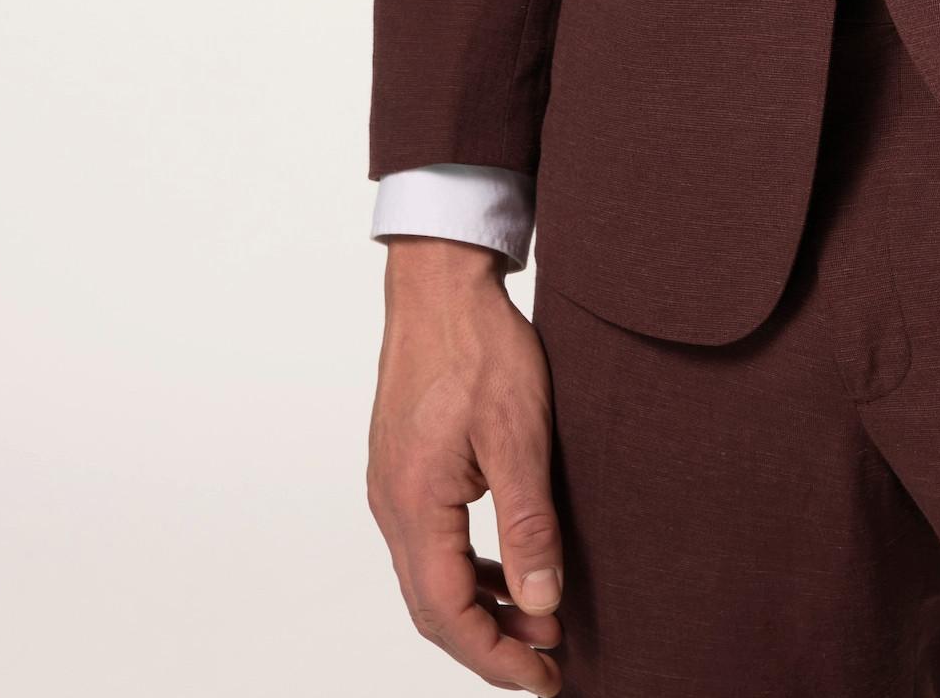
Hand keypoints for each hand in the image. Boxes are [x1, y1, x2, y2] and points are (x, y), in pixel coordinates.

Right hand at [367, 238, 564, 693]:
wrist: (440, 281)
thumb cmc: (480, 345)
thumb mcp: (520, 434)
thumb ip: (528, 524)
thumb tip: (541, 602)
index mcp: (414, 504)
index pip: (448, 614)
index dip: (496, 657)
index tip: (545, 677)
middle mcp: (391, 505)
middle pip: (432, 608)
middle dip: (489, 645)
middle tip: (547, 666)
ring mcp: (392, 487)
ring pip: (430, 578)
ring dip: (480, 609)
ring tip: (537, 623)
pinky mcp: (403, 469)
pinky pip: (430, 544)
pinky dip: (468, 571)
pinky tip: (507, 572)